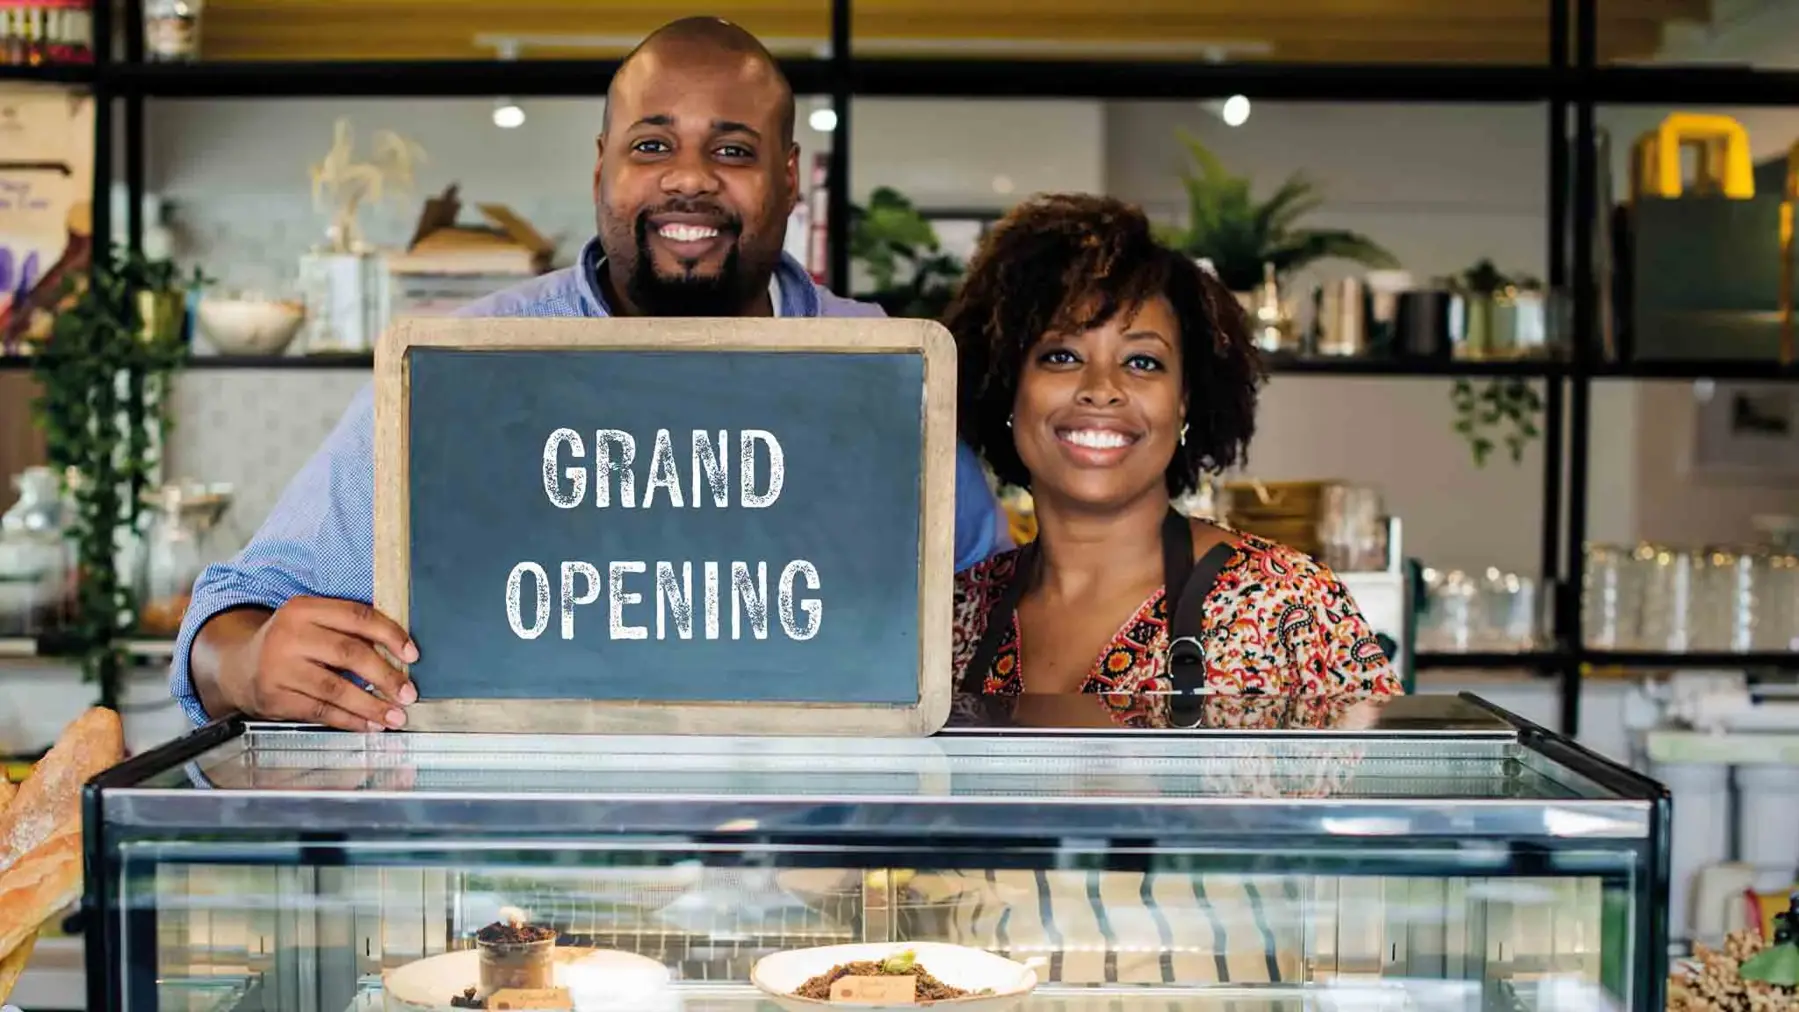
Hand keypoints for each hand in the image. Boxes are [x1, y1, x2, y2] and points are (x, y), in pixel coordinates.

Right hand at [228, 597, 419, 731]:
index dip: (389, 635)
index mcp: (303, 609)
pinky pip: (321, 711)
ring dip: (371, 705)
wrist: (238, 667)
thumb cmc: (290, 644)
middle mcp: (289, 635)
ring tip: (395, 716)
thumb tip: (400, 653)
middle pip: (348, 653)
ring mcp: (278, 668)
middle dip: (385, 676)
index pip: (356, 617)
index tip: (412, 654)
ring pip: (335, 688)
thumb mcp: (311, 623)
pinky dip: (350, 720)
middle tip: (408, 693)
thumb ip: (347, 630)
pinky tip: (370, 724)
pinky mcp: (274, 698)